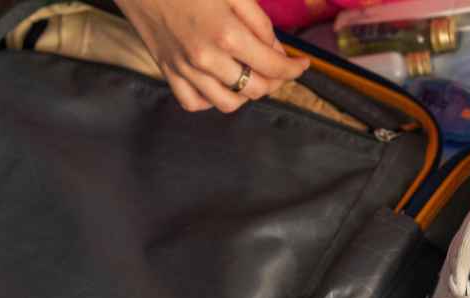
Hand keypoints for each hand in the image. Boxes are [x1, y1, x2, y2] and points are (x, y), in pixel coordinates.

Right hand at [115, 0, 309, 112]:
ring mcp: (185, 70)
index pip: (274, 67)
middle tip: (277, 67)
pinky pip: (195, 103)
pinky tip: (218, 81)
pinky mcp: (167, 72)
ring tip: (248, 74)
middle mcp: (206, 59)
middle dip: (274, 82)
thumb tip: (276, 50)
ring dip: (245, 94)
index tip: (301, 64)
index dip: (294, 69)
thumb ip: (259, 22)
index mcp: (227, 34)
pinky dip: (211, 99)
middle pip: (256, 90)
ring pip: (228, 104)